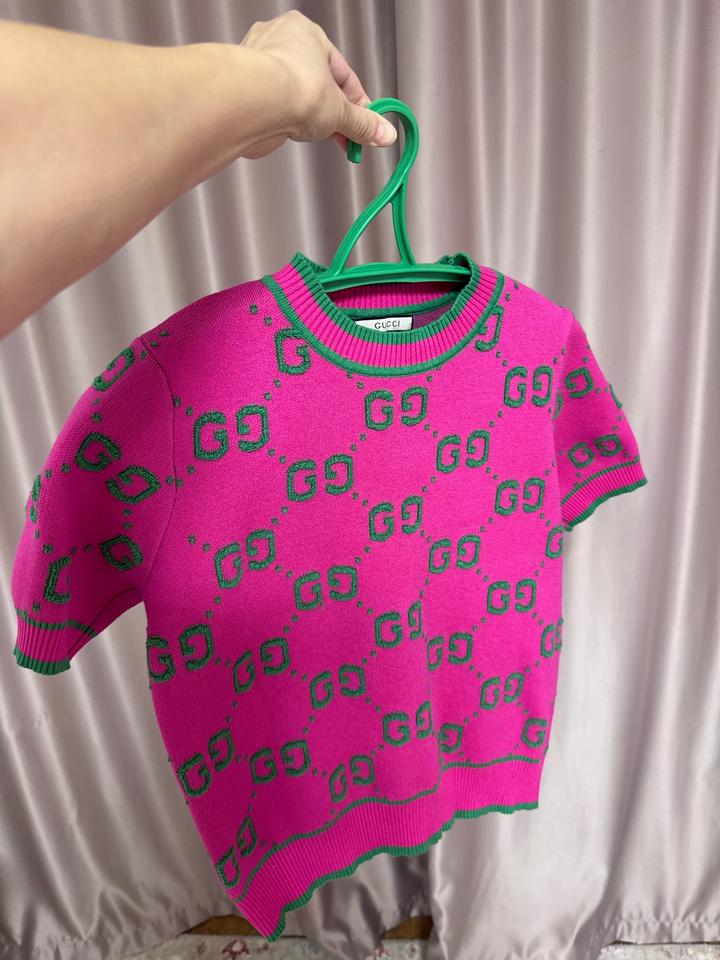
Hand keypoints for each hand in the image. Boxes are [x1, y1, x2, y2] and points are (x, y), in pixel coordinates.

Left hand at [239, 10, 396, 158]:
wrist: (252, 104)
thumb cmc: (291, 87)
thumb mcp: (340, 111)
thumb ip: (363, 123)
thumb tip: (382, 133)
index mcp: (306, 33)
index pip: (342, 73)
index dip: (359, 104)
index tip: (368, 124)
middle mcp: (280, 43)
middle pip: (318, 85)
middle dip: (335, 115)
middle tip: (350, 138)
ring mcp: (260, 67)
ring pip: (296, 97)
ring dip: (312, 119)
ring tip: (324, 137)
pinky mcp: (248, 91)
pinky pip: (278, 108)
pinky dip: (289, 122)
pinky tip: (297, 133)